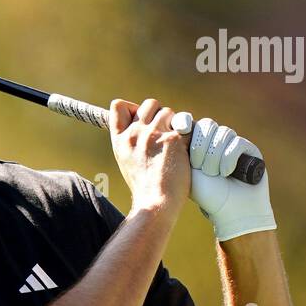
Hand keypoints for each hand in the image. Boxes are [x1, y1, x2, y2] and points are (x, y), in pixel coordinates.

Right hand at [109, 97, 190, 214]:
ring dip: (175, 123)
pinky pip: (185, 126)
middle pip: (149, 104)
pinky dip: (188, 136)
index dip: (133, 108)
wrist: (156, 201)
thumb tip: (141, 123)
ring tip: (174, 144)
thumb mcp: (126, 160)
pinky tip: (185, 152)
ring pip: (169, 112)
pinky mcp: (174, 139)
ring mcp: (153, 134)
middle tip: (164, 132)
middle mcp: (134, 134)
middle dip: (159, 113)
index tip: (142, 119)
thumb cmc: (144, 185)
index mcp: (120, 139)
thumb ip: (130, 140)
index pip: (118, 105)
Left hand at [181, 116, 275, 241]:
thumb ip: (180, 149)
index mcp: (197, 143)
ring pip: (222, 133)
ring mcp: (233, 143)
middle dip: (200, 146)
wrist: (231, 211)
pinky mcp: (249, 149)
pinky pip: (237, 143)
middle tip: (198, 166)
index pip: (191, 122)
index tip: (180, 129)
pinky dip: (228, 158)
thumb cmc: (206, 194)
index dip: (184, 122)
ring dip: (214, 155)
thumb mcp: (187, 170)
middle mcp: (215, 141)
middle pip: (206, 125)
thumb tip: (173, 125)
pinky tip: (226, 173)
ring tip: (213, 174)